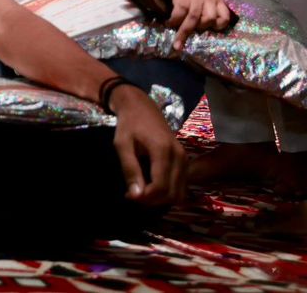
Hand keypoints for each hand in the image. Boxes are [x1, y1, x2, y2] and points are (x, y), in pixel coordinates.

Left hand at [109, 84, 185, 204]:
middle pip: (172, 193)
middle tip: (134, 196)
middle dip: (153, 201)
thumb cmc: (129, 125)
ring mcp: (185, 159)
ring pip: (179, 192)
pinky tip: (151, 187)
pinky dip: (168, 192)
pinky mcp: (185, 161)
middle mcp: (179, 157)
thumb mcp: (122, 145)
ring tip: (141, 193)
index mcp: (163, 151)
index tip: (129, 197)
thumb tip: (136, 196)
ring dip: (161, 199)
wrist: (141, 107)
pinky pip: (181, 185)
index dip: (146, 198)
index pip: (160, 186)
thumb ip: (130, 169)